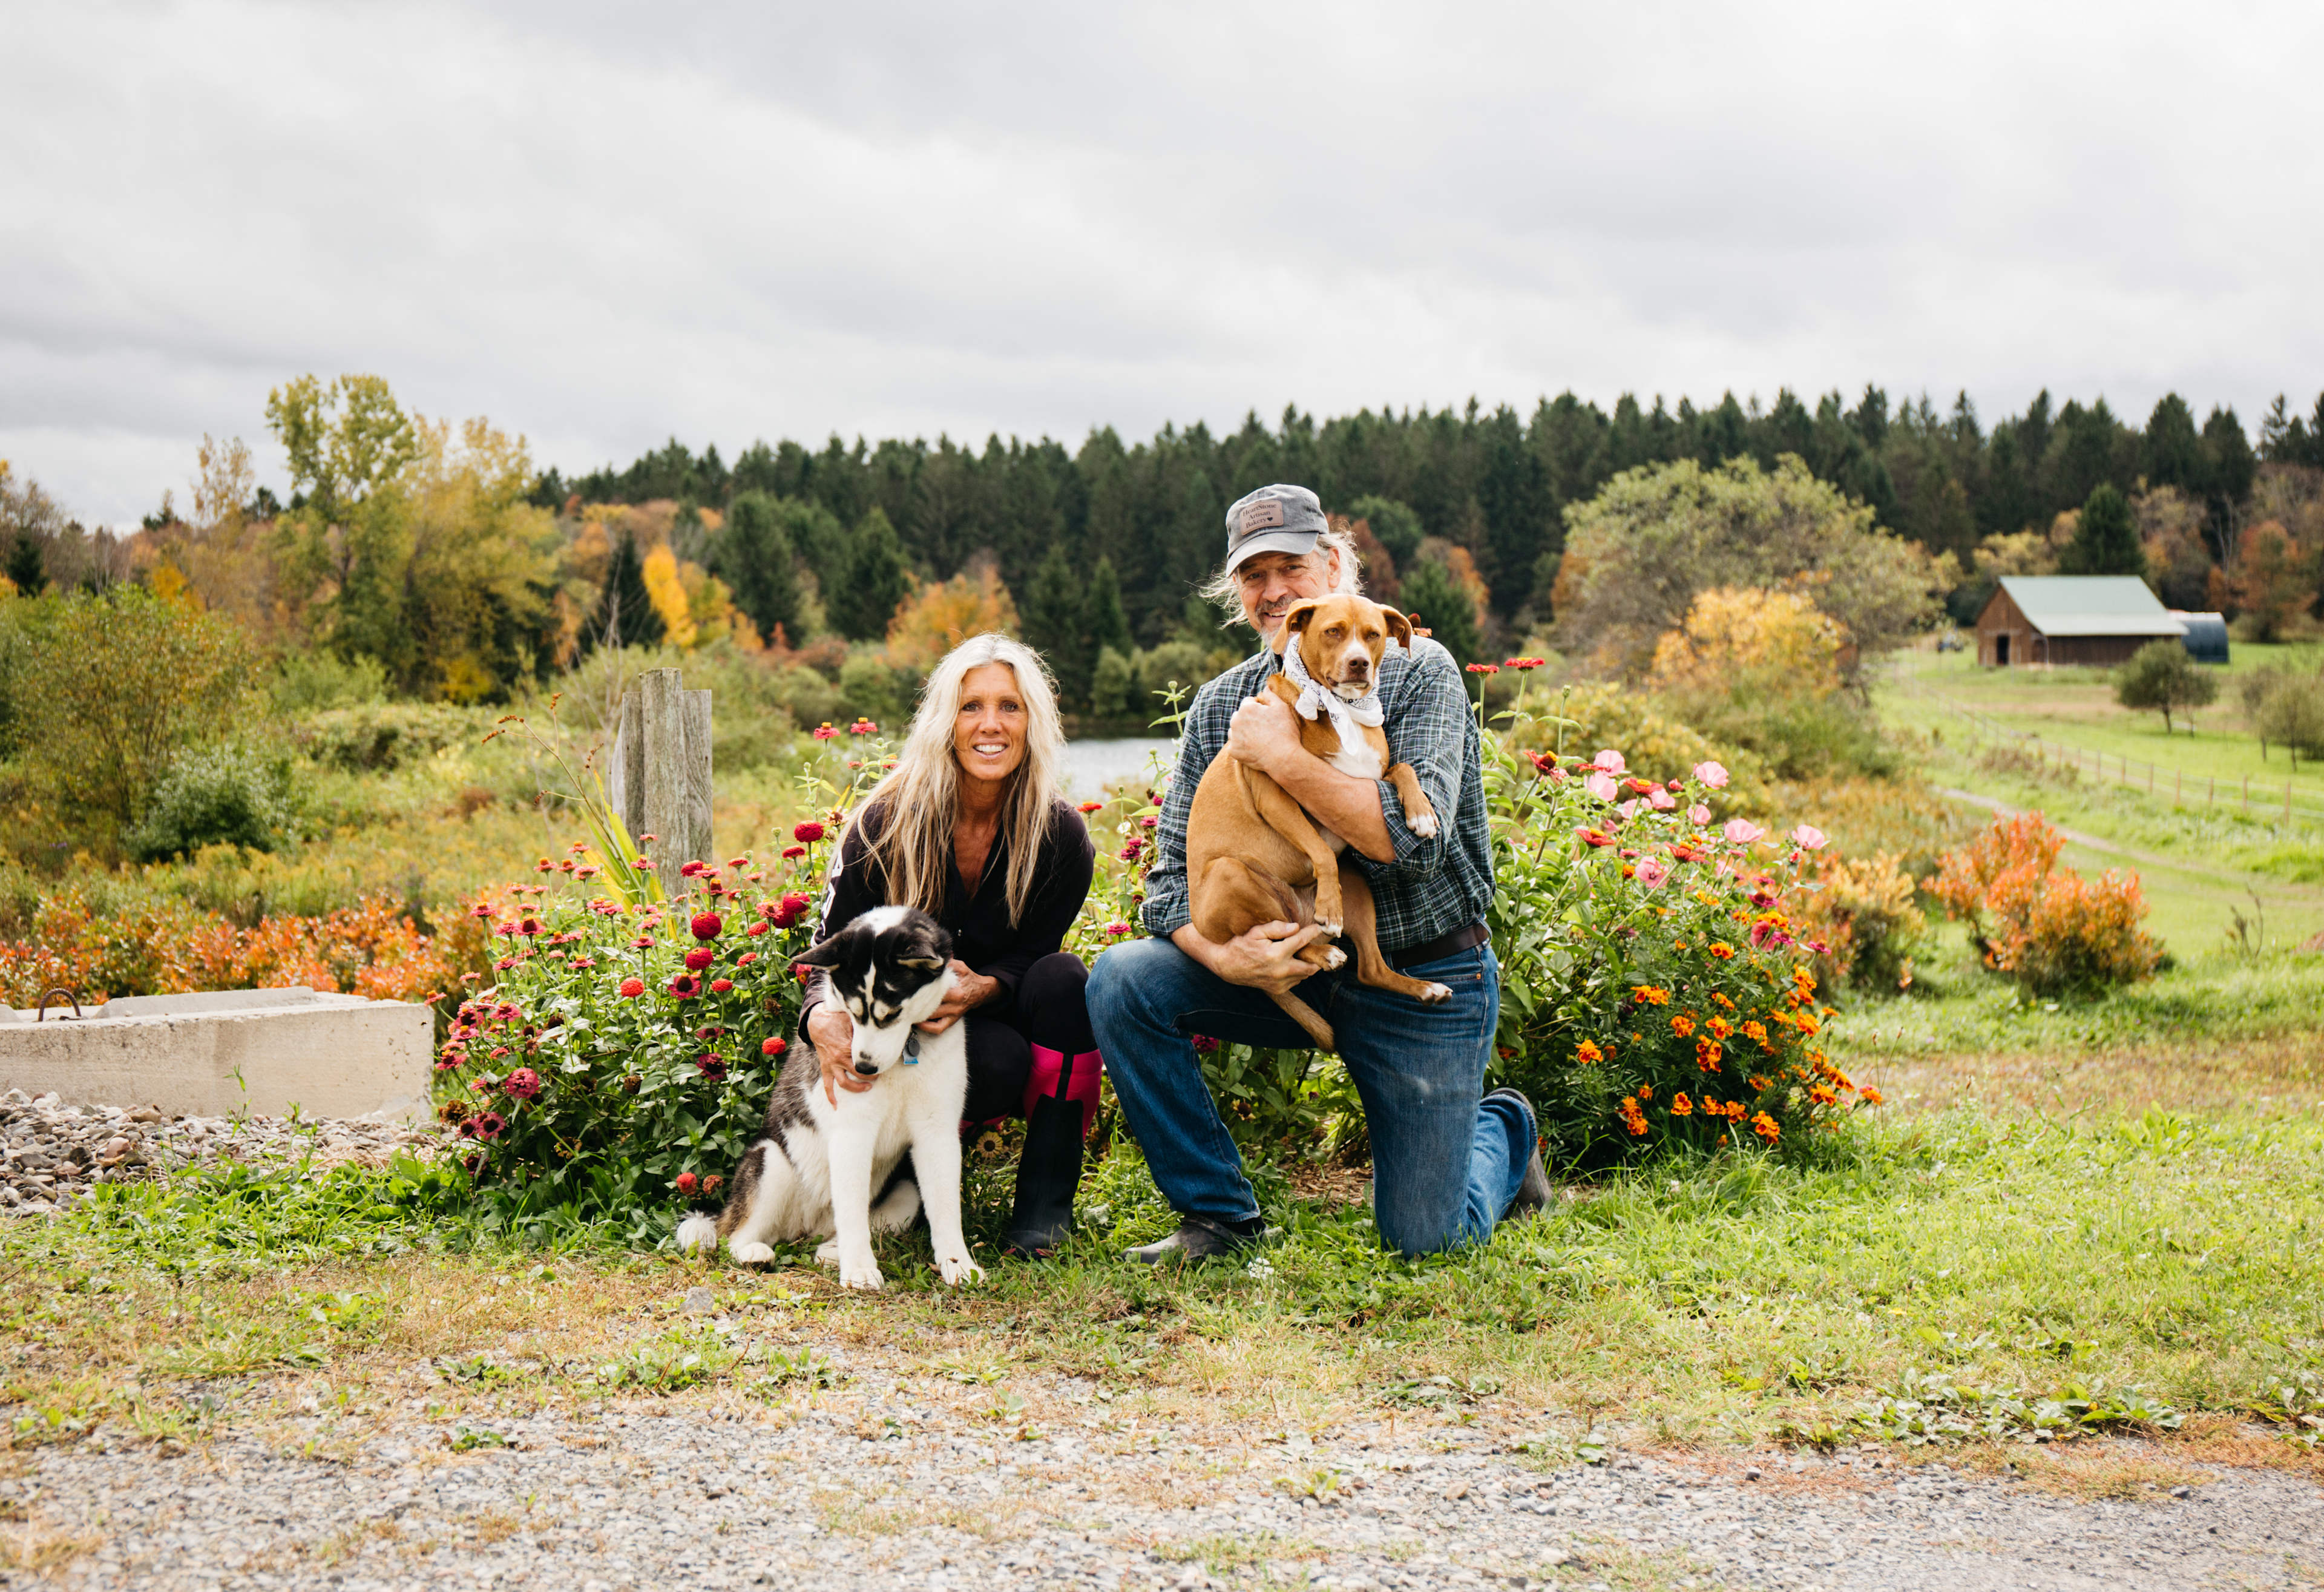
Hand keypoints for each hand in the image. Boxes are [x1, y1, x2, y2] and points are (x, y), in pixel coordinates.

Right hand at [807, 1003, 872, 1105]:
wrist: (818, 1023)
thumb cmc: (837, 1021)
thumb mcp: (852, 1022)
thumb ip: (863, 1028)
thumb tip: (880, 1028)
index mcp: (848, 1047)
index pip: (865, 1061)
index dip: (876, 1065)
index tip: (884, 1065)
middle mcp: (839, 1059)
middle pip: (858, 1074)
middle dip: (870, 1076)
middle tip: (878, 1075)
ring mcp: (831, 1065)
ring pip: (844, 1083)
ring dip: (856, 1088)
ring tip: (867, 1088)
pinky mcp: (825, 1068)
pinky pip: (827, 1085)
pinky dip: (830, 1097)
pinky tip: (835, 1106)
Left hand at [914, 960, 996, 1035]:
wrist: (981, 991)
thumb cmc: (968, 978)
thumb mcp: (960, 967)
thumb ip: (947, 963)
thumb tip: (931, 961)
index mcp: (956, 992)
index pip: (934, 992)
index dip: (920, 991)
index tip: (908, 990)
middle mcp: (954, 1005)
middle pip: (930, 1007)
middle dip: (916, 1005)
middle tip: (903, 1002)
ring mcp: (953, 1015)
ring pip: (932, 1019)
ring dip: (919, 1016)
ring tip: (907, 1012)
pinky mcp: (952, 1020)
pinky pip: (938, 1028)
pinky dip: (927, 1027)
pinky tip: (918, 1022)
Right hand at [1180, 920, 1326, 994]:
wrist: (1227, 967)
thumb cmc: (1241, 946)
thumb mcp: (1256, 932)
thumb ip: (1277, 928)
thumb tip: (1296, 927)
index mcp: (1276, 954)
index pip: (1301, 941)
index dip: (1312, 933)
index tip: (1318, 929)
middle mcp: (1280, 971)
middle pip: (1311, 965)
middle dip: (1316, 956)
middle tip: (1316, 947)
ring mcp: (1279, 983)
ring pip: (1305, 975)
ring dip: (1307, 964)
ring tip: (1303, 954)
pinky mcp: (1278, 989)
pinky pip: (1296, 981)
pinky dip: (1298, 973)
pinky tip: (1290, 964)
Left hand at [1224, 692, 1302, 775]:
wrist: (1283, 757)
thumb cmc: (1284, 731)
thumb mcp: (1282, 708)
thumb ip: (1271, 695)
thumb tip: (1265, 688)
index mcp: (1246, 708)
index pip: (1248, 702)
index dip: (1259, 707)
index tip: (1267, 716)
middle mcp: (1235, 720)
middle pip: (1240, 715)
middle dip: (1249, 719)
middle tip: (1263, 728)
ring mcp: (1233, 737)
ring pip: (1235, 730)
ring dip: (1243, 731)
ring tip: (1259, 738)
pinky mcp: (1233, 751)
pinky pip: (1235, 745)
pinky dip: (1242, 746)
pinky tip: (1254, 748)